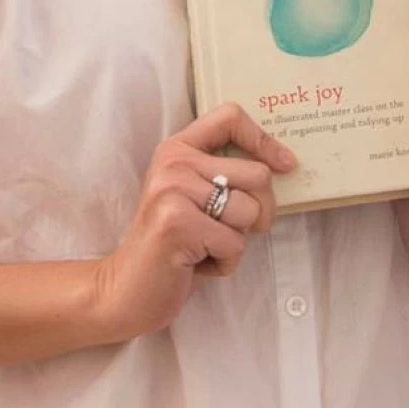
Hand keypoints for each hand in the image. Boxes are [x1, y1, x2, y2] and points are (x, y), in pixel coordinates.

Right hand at [93, 102, 296, 339]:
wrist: (123, 291)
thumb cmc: (173, 243)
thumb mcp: (192, 194)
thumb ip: (223, 172)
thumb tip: (284, 162)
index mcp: (177, 148)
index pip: (230, 116)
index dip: (264, 140)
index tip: (285, 164)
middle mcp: (173, 162)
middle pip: (258, 174)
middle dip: (259, 211)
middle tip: (230, 230)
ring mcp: (172, 191)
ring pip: (250, 211)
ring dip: (237, 240)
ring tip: (204, 246)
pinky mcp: (176, 224)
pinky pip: (235, 244)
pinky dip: (224, 263)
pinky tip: (195, 264)